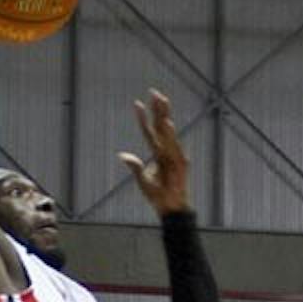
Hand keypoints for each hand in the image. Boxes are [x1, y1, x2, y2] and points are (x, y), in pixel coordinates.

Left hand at [118, 91, 190, 215]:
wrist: (170, 209)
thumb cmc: (158, 196)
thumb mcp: (142, 181)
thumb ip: (135, 167)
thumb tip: (122, 155)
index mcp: (157, 153)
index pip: (149, 132)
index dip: (143, 118)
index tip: (136, 103)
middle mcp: (166, 151)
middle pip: (160, 126)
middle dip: (158, 109)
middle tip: (154, 92)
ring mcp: (174, 155)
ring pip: (167, 132)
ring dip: (164, 116)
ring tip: (162, 101)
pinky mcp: (180, 163)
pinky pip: (174, 147)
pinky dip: (170, 135)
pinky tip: (167, 123)